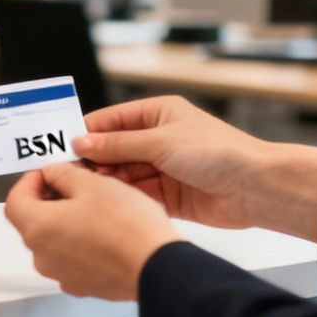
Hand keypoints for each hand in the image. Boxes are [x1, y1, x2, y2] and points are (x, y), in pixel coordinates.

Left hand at [4, 162, 182, 300]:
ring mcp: (62, 274)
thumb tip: (54, 174)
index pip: (15, 200)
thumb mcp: (93, 183)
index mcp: (38, 227)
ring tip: (96, 207)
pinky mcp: (82, 285)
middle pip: (33, 221)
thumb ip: (64, 174)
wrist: (157, 267)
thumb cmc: (126, 226)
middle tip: (75, 184)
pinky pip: (72, 258)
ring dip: (67, 221)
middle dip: (50, 199)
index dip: (29, 181)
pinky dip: (81, 243)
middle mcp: (43, 256)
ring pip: (54, 240)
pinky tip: (106, 232)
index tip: (47, 172)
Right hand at [75, 96, 316, 240]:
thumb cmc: (218, 152)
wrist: (254, 187)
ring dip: (107, 182)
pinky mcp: (169, 195)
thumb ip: (119, 145)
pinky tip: (106, 204)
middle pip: (115, 149)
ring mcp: (163, 167)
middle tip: (67, 174)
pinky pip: (137, 194)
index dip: (88, 133)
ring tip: (84, 191)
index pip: (113, 120)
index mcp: (159, 113)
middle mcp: (160, 138)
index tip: (62, 146)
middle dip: (94, 161)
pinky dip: (123, 198)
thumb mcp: (161, 142)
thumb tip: (81, 142)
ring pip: (124, 174)